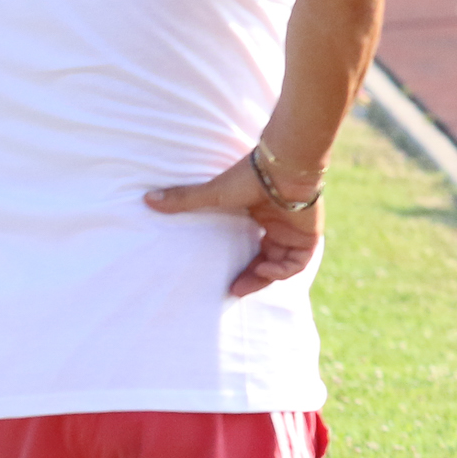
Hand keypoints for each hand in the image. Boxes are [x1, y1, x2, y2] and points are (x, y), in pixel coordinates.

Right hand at [146, 153, 321, 297]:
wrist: (282, 166)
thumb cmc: (250, 176)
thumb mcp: (213, 193)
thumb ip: (184, 199)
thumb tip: (147, 199)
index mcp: (261, 217)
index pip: (254, 250)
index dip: (243, 267)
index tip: (226, 282)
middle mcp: (279, 226)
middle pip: (268, 261)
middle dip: (251, 279)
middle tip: (232, 291)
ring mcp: (295, 231)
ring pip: (283, 264)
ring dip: (265, 277)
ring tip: (242, 284)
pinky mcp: (309, 235)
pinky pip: (299, 262)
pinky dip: (283, 270)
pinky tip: (265, 269)